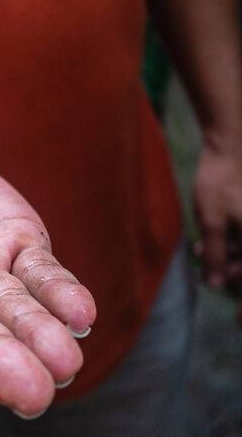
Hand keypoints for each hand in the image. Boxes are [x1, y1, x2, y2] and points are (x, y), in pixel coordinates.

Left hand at [194, 129, 241, 292]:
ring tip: (199, 248)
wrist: (229, 147)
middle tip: (204, 261)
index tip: (225, 290)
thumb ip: (215, 254)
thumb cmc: (221, 184)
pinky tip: (209, 232)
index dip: (240, 283)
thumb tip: (216, 284)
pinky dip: (228, 236)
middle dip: (227, 263)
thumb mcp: (212, 222)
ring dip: (225, 250)